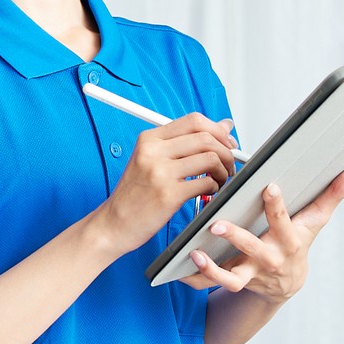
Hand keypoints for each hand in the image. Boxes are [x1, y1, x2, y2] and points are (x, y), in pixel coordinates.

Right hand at [95, 114, 238, 254]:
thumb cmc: (135, 194)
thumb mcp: (152, 161)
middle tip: (229, 164)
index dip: (217, 130)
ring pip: (210, 158)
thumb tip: (223, 125)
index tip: (226, 142)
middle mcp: (153, 151)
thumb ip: (185, 143)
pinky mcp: (168, 195)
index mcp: (149, 139)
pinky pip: (206, 183)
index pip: (194, 120)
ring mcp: (160, 172)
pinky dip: (215, 187)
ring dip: (224, 170)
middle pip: (205, 137)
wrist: (114, 223)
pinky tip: (210, 191)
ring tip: (220, 180)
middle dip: (226, 151)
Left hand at [176, 163, 343, 301]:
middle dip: (236, 238)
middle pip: (253, 249)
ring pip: (232, 276)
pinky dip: (197, 278)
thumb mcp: (316, 220)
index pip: (283, 222)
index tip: (269, 187)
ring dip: (213, 268)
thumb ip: (334, 193)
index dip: (277, 207)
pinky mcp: (234, 282)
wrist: (286, 284)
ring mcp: (251, 274)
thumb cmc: (298, 241)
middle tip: (217, 224)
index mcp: (289, 240)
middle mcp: (270, 259)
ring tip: (195, 253)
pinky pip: (213, 285)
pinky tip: (182, 266)